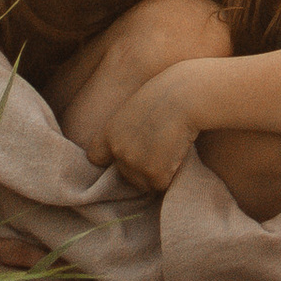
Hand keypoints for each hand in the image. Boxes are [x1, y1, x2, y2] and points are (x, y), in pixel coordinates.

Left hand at [100, 61, 210, 194]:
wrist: (185, 97)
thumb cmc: (167, 95)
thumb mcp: (136, 108)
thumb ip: (127, 131)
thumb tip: (136, 148)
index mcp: (109, 133)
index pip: (96, 157)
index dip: (109, 159)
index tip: (123, 156)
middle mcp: (118, 151)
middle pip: (125, 175)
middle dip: (140, 169)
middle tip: (160, 149)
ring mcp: (135, 164)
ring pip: (144, 183)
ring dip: (156, 174)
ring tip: (170, 150)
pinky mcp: (154, 174)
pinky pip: (161, 184)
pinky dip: (171, 175)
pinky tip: (178, 154)